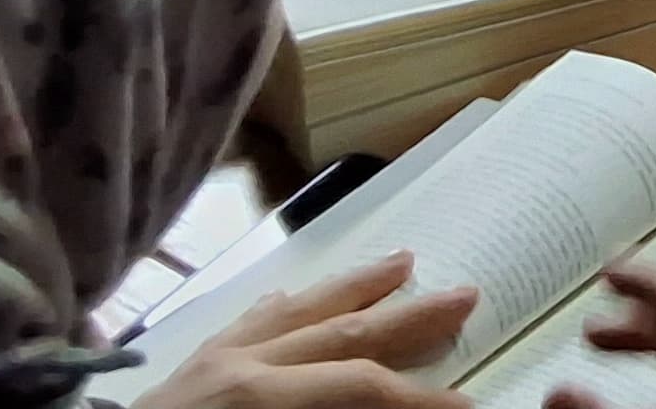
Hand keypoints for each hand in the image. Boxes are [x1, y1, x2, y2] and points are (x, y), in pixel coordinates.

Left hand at [140, 254, 478, 408]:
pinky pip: (243, 321)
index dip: (422, 398)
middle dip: (409, 316)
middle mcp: (242, 365)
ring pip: (297, 308)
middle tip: (466, 294)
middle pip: (343, 332)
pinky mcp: (184, 365)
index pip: (364, 388)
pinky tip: (290, 294)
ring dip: (355, 287)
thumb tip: (387, 406)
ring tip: (403, 261)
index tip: (471, 402)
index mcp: (261, 399)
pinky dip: (279, 305)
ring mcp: (210, 358)